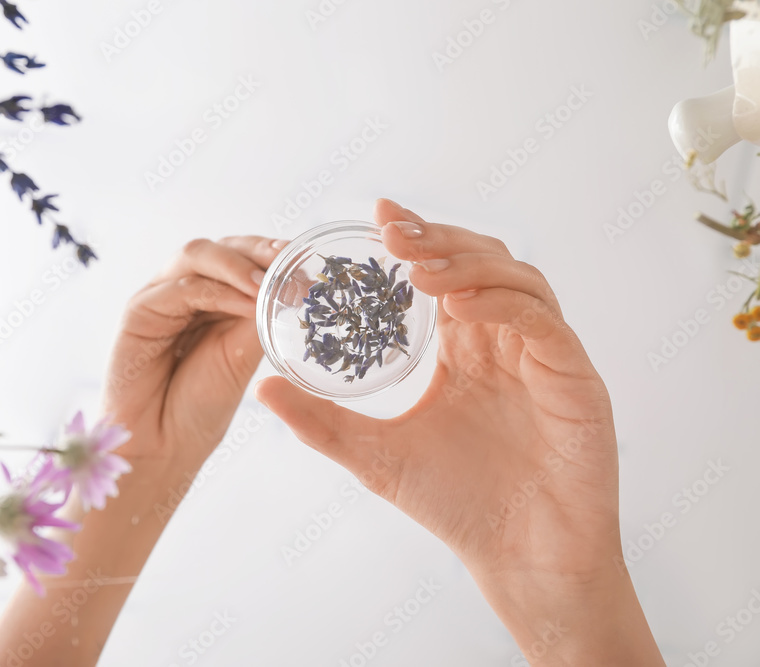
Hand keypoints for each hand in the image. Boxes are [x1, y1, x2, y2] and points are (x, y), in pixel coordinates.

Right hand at [104, 235, 284, 470]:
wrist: (163, 445)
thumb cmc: (201, 405)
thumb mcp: (243, 354)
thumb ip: (258, 317)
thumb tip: (291, 286)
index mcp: (211, 298)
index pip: (243, 258)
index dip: (274, 253)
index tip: (310, 261)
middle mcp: (184, 290)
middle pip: (221, 247)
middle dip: (259, 250)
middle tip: (292, 260)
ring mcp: (159, 297)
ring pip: (198, 255)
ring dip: (239, 264)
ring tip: (271, 283)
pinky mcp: (139, 311)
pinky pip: (182, 288)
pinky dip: (218, 291)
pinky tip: (247, 303)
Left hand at [255, 199, 662, 663]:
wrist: (520, 559)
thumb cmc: (458, 505)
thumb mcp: (375, 456)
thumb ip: (322, 422)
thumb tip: (263, 388)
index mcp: (467, 351)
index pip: (445, 275)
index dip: (417, 240)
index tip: (378, 216)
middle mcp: (506, 343)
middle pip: (482, 262)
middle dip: (438, 240)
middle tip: (393, 233)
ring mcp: (543, 356)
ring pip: (516, 280)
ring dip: (468, 264)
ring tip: (419, 268)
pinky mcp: (575, 377)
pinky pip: (543, 322)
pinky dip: (503, 304)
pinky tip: (460, 306)